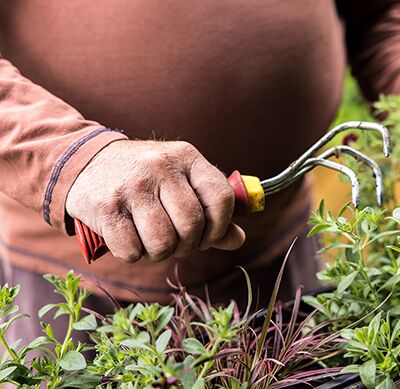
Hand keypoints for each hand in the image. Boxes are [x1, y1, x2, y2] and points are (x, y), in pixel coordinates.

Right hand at [66, 140, 245, 262]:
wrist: (86, 162)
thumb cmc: (146, 179)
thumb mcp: (182, 182)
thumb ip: (212, 210)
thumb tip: (238, 239)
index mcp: (186, 157)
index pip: (221, 198)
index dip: (220, 226)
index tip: (207, 235)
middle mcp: (160, 167)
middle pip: (192, 225)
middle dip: (187, 244)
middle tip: (175, 240)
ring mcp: (132, 185)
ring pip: (163, 243)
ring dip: (159, 252)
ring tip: (151, 239)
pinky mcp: (105, 206)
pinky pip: (132, 252)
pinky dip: (133, 254)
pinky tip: (128, 236)